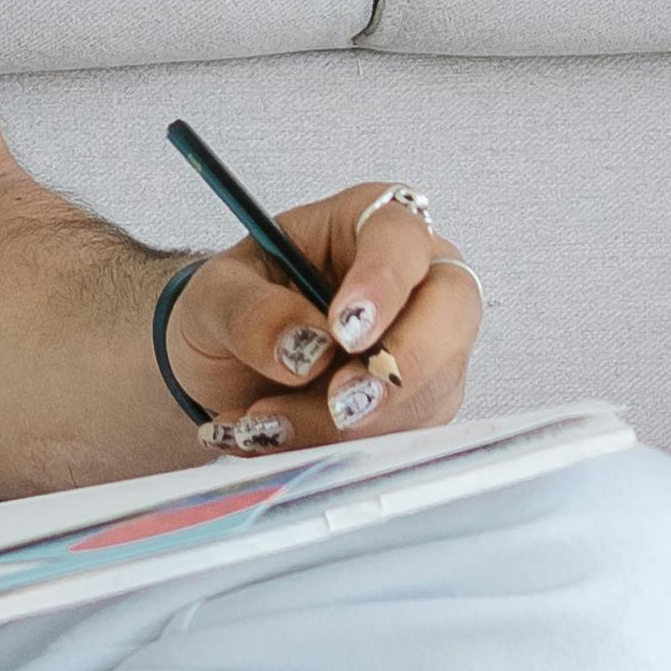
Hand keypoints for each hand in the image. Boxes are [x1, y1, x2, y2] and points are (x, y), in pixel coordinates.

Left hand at [172, 182, 481, 456]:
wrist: (228, 368)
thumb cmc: (234, 308)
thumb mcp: (217, 295)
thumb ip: (251, 312)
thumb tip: (305, 347)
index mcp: (366, 223)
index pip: (401, 236)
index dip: (384, 282)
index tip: (345, 330)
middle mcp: (413, 278)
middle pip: (453, 307)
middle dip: (400, 364)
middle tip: (340, 401)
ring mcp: (428, 342)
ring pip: (430, 385)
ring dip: (354, 420)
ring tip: (270, 423)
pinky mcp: (423, 401)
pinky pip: (409, 432)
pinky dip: (347, 446)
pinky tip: (286, 439)